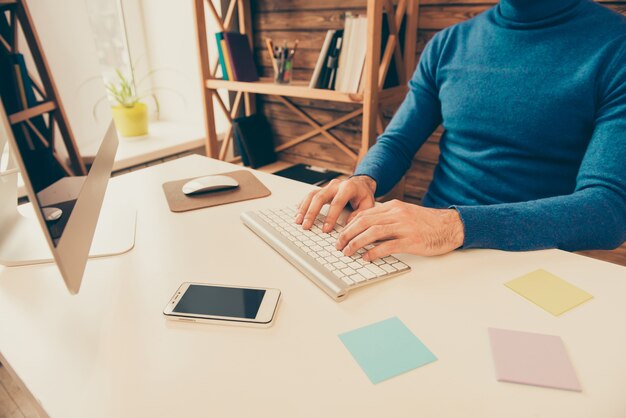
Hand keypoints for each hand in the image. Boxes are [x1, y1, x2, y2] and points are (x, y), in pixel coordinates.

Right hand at [295, 176, 376, 232]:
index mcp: (348, 187)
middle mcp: (335, 185)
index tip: (325, 229)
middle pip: (320, 197)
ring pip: (312, 195)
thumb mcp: (368, 204)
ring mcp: (327, 186)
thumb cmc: (363, 195)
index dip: (330, 216)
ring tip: (298, 221)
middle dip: (311, 213)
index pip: (337, 202)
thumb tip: (348, 224)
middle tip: (306, 226)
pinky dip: (303, 204)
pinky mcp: (322, 189)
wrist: (360, 183)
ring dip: (304, 209)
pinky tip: (298, 213)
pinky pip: (309, 195)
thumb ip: (360, 214)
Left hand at [336, 199, 464, 259]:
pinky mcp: (412, 241)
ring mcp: (404, 227)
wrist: (451, 226)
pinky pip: (387, 246)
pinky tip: (366, 257)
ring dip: (356, 243)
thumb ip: (388, 218)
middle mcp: (397, 214)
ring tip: (347, 252)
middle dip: (347, 234)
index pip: (364, 214)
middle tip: (338, 245)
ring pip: (372, 232)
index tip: (340, 234)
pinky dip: (374, 252)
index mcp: (394, 207)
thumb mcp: (406, 214)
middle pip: (364, 222)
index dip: (349, 224)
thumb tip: (367, 229)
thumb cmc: (428, 223)